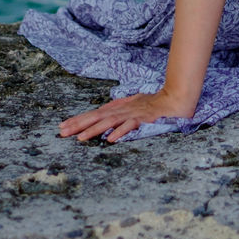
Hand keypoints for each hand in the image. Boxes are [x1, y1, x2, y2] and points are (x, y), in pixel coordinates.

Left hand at [58, 89, 195, 142]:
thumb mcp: (134, 104)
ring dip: (95, 129)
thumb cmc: (155, 103)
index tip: (63, 126)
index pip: (95, 113)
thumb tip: (104, 110)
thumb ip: (119, 108)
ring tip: (80, 138)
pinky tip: (110, 139)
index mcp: (119, 107)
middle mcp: (123, 109)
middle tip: (62, 133)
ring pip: (110, 121)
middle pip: (98, 116)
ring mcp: (133, 113)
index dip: (79, 119)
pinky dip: (120, 131)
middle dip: (79, 124)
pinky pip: (131, 125)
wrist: (175, 98)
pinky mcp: (144, 119)